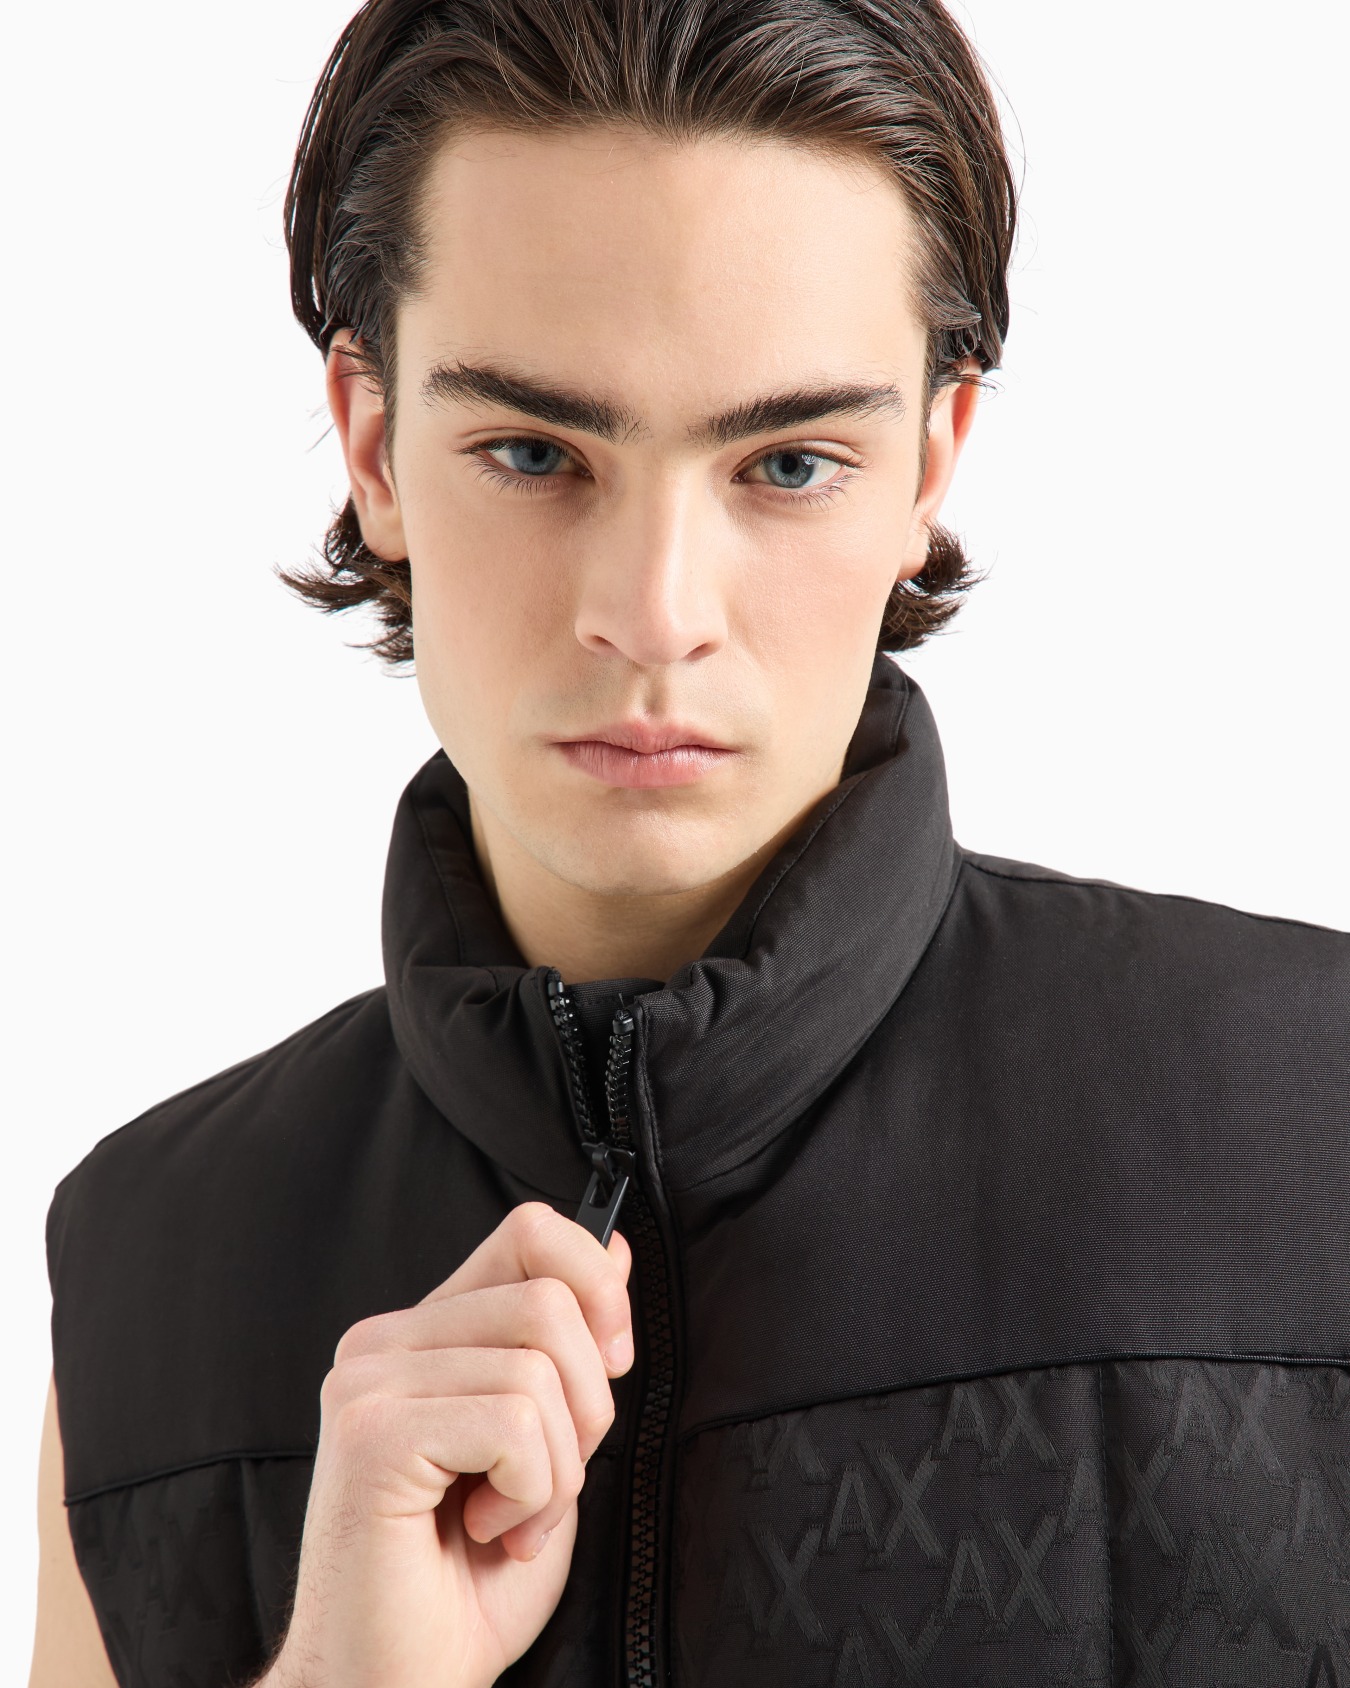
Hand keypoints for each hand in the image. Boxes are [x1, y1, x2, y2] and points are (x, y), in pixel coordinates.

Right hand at [261, 1201, 633, 1687]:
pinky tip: (486, 1531)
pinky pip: (512, 1421)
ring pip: (538, 1364)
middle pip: (550, 1301)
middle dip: (588, 1406)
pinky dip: (531, 1492)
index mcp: (422, 1335)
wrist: (392, 1687)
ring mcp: (368, 1382)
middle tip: (548, 1484)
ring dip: (558, 1465)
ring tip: (510, 1518)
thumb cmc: (463, 1585)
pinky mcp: (371, 1433)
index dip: (597, 1283)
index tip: (615, 1360)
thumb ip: (569, 1346)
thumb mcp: (548, 1446)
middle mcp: (383, 1342)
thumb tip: (614, 1243)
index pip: (530, 1233)